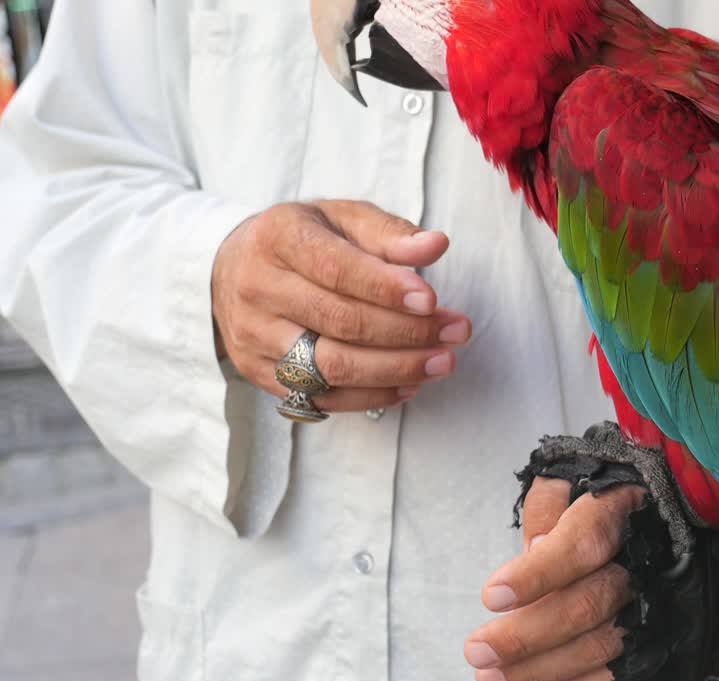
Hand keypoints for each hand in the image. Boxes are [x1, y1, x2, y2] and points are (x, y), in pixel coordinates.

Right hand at [211, 200, 471, 412]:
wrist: (233, 268)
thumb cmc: (304, 240)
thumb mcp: (342, 219)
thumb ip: (389, 233)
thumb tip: (435, 245)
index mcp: (278, 238)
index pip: (336, 269)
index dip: (387, 288)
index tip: (433, 300)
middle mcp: (258, 288)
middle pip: (340, 321)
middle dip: (408, 332)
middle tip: (458, 331)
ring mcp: (254, 336)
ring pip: (331, 366)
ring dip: (397, 369)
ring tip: (442, 362)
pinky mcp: (259, 373)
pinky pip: (322, 396)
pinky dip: (372, 396)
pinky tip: (410, 384)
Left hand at [464, 478, 646, 680]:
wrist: (655, 514)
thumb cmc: (598, 500)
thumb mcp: (570, 479)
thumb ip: (548, 507)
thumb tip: (535, 550)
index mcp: (618, 512)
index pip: (582, 544)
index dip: (537, 574)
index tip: (492, 596)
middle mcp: (640, 563)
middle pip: (587, 605)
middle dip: (527, 635)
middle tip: (478, 651)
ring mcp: (650, 605)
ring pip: (599, 646)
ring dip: (539, 669)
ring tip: (490, 677)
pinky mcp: (650, 639)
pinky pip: (617, 675)